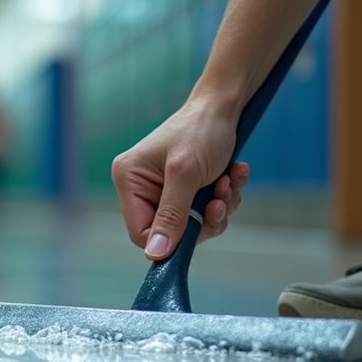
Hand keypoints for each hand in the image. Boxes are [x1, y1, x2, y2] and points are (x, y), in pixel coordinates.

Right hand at [111, 97, 249, 260]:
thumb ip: (171, 216)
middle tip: (221, 198)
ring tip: (229, 181)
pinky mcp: (184, 187)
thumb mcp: (185, 174)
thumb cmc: (200, 131)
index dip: (170, 238)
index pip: (140, 231)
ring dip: (218, 206)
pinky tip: (232, 175)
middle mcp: (141, 186)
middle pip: (169, 230)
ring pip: (191, 222)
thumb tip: (155, 254)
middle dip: (202, 217)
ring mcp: (163, 188)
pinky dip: (223, 197)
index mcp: (128, 180)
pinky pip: (203, 209)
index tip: (200, 226)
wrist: (225, 106)